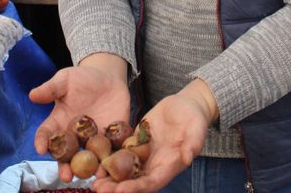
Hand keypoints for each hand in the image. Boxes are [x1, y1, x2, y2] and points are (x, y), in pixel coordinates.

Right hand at [30, 54, 130, 182]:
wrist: (107, 77)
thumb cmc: (82, 79)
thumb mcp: (65, 80)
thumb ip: (51, 89)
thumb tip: (32, 95)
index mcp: (59, 123)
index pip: (47, 135)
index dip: (42, 142)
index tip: (40, 149)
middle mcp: (74, 136)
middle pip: (67, 155)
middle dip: (66, 167)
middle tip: (67, 176)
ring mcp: (93, 139)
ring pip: (90, 158)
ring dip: (91, 168)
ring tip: (94, 175)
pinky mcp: (113, 137)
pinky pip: (113, 149)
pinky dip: (113, 157)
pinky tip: (114, 164)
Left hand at [94, 79, 216, 192]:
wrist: (186, 105)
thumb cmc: (195, 119)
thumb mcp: (197, 129)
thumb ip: (193, 144)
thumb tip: (188, 158)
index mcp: (169, 166)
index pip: (151, 183)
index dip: (136, 188)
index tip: (120, 190)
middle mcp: (154, 165)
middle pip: (133, 181)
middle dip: (116, 187)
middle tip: (97, 188)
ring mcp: (143, 154)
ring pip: (123, 170)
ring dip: (109, 177)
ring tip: (92, 180)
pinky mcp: (135, 142)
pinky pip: (120, 153)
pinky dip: (108, 158)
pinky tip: (94, 159)